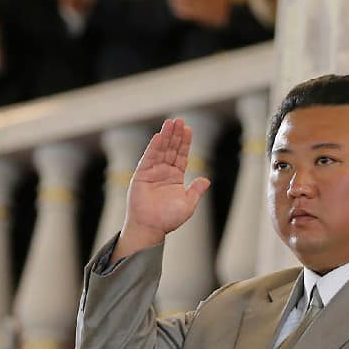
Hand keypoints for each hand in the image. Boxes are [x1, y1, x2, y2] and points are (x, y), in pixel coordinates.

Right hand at [113, 118, 211, 258]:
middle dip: (176, 135)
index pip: (181, 155)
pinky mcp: (141, 174)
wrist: (151, 227)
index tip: (188, 129)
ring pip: (160, 150)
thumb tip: (206, 180)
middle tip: (179, 120)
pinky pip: (149, 158)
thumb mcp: (188, 204)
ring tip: (170, 123)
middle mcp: (164, 172)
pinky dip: (154, 147)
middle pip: (171, 149)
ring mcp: (153, 172)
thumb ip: (196, 190)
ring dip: (166, 136)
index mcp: (175, 177)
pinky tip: (159, 136)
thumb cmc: (168, 219)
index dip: (185, 142)